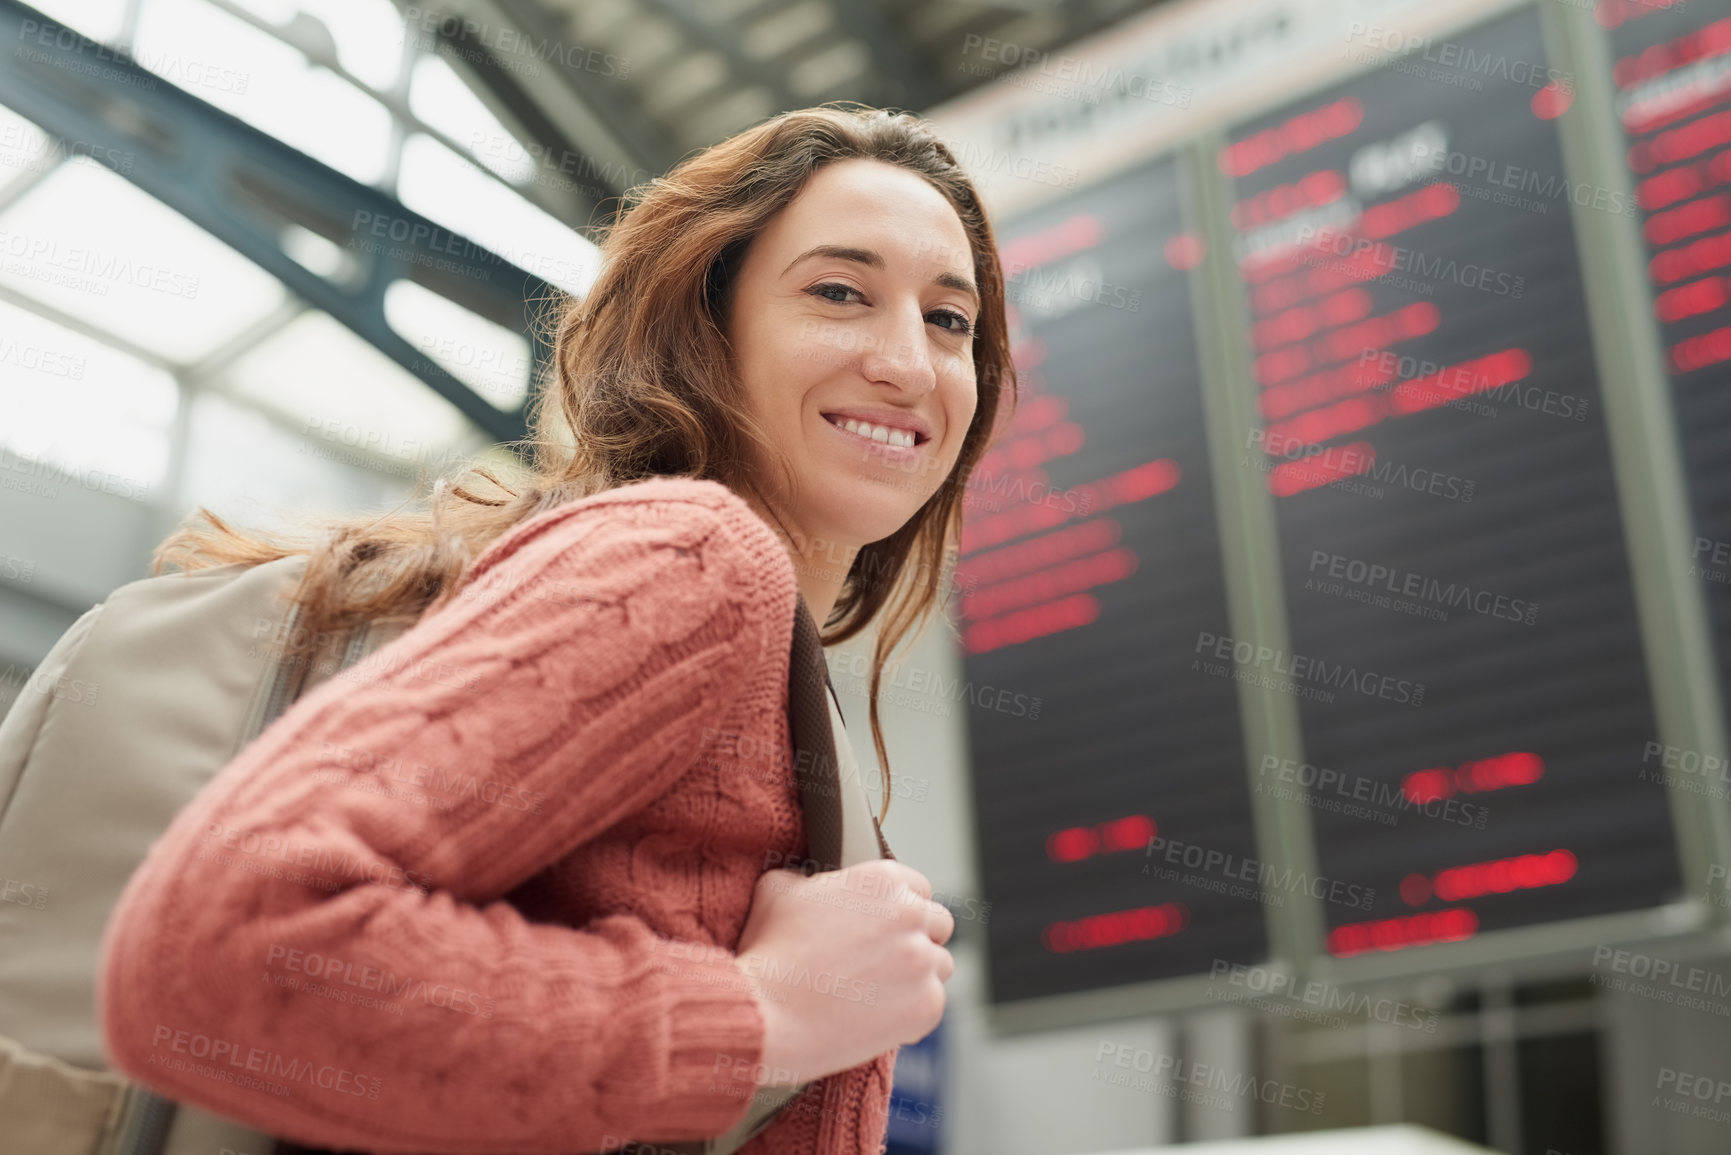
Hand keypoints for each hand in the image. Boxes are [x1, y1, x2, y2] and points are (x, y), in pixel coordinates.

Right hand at [728, 860, 954, 1085]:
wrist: (765, 1013)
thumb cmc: (769, 951)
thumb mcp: (778, 888)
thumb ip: (807, 877)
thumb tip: (811, 882)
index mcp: (883, 880)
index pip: (918, 887)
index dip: (900, 907)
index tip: (885, 926)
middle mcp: (911, 915)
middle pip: (938, 924)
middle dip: (917, 939)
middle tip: (886, 960)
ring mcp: (922, 962)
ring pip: (940, 966)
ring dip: (917, 975)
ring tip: (881, 991)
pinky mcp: (927, 1006)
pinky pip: (933, 1004)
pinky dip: (912, 1012)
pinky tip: (880, 1017)